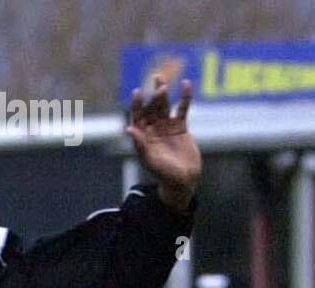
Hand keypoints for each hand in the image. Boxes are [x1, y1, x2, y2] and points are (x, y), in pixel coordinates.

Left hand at [126, 76, 200, 213]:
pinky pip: (182, 109)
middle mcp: (153, 131)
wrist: (182, 180)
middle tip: (158, 85)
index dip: (137, 105)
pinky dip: (185, 97)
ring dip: (163, 93)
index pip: (137, 118)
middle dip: (153, 97)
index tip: (137, 92)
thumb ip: (140, 144)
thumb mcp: (150, 159)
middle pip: (151, 109)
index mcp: (142, 138)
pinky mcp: (180, 127)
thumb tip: (128, 129)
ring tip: (162, 79)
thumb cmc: (164, 174)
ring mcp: (166, 127)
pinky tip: (186, 84)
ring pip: (164, 106)